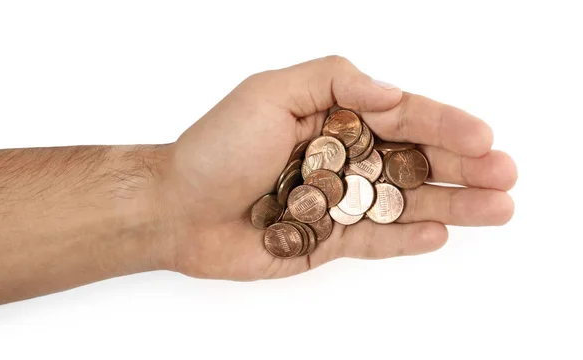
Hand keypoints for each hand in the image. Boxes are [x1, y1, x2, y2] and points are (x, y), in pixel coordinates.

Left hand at [154, 56, 516, 279]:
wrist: (177, 209)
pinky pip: (376, 238)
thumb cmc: (217, 147)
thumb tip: (391, 92)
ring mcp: (339, 198)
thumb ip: (332, 81)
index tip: (483, 136)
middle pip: (413, 159)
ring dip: (452, 203)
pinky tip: (441, 232)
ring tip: (497, 207)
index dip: (443, 124)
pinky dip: (408, 237)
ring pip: (404, 200)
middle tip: (506, 174)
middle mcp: (342, 156)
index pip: (400, 116)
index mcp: (333, 116)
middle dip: (461, 165)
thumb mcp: (269, 93)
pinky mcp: (328, 236)